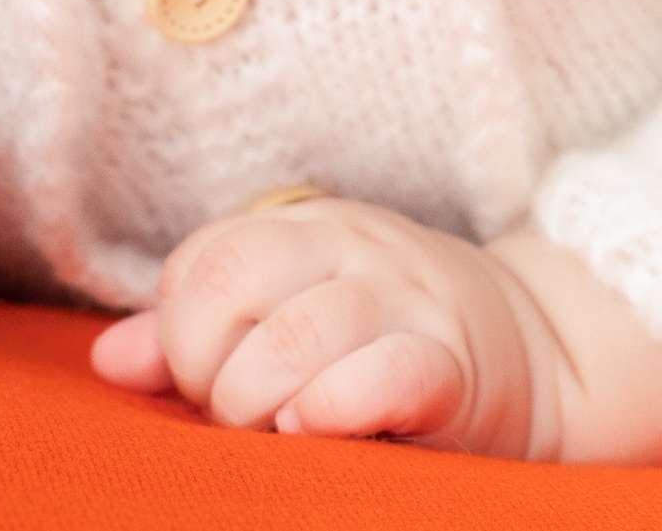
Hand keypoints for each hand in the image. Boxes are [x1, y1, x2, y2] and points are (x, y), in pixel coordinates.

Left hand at [89, 196, 557, 455]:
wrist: (548, 357)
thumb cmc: (393, 342)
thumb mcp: (297, 315)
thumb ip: (202, 334)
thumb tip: (112, 359)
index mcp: (309, 230)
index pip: (203, 259)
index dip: (181, 333)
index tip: (205, 381)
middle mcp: (354, 250)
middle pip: (233, 281)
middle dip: (209, 368)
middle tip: (239, 413)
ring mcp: (408, 302)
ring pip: (294, 338)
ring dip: (261, 403)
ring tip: (282, 431)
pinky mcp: (454, 366)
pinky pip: (381, 375)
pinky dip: (335, 408)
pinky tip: (322, 429)